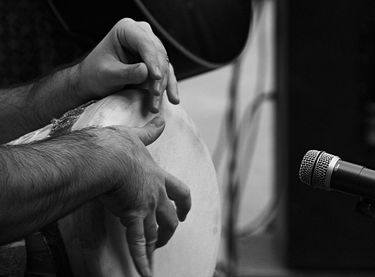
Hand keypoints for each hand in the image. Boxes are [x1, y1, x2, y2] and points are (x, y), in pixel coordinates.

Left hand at [77, 18, 178, 111]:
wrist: (93, 82)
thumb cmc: (95, 74)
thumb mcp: (107, 75)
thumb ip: (126, 73)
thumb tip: (146, 72)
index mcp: (126, 29)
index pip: (145, 43)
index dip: (152, 60)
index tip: (156, 77)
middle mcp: (142, 35)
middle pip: (158, 55)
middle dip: (158, 77)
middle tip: (155, 94)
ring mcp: (150, 49)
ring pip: (164, 66)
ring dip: (163, 86)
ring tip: (156, 104)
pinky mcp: (155, 62)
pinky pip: (166, 74)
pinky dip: (168, 87)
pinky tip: (173, 100)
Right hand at [96, 117, 190, 276]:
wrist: (106, 157)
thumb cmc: (117, 145)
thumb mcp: (136, 135)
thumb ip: (150, 130)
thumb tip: (160, 117)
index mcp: (157, 176)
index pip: (180, 191)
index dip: (184, 202)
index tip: (185, 211)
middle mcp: (155, 195)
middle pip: (171, 216)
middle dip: (172, 227)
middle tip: (170, 234)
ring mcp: (145, 208)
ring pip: (157, 231)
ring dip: (157, 244)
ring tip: (154, 256)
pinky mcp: (131, 218)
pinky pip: (138, 244)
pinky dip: (142, 260)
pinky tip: (146, 275)